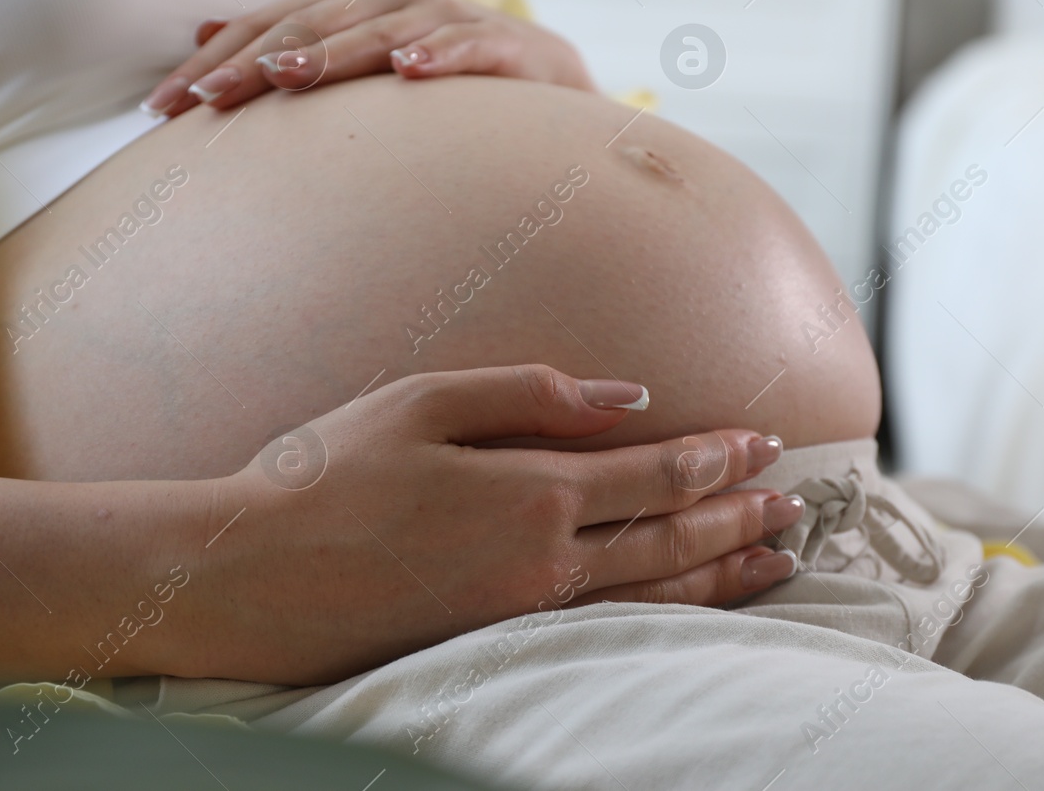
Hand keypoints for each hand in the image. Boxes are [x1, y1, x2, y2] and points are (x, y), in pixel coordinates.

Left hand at [140, 0, 593, 116]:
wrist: (549, 82)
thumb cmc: (438, 81)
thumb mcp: (358, 63)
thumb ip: (288, 47)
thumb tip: (201, 34)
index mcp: (350, 5)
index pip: (268, 28)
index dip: (214, 61)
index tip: (160, 108)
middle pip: (312, 24)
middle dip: (255, 60)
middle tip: (206, 98)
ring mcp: (448, 18)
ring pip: (381, 29)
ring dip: (335, 50)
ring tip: (287, 78)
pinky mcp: (504, 44)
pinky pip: (467, 46)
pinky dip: (439, 54)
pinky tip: (409, 72)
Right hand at [175, 365, 802, 684]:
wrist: (249, 579)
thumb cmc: (323, 477)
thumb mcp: (421, 402)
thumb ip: (532, 394)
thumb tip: (627, 397)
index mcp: (530, 492)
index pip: (655, 474)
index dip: (716, 458)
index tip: (764, 444)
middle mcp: (544, 563)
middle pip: (671, 540)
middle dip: (739, 519)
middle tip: (794, 507)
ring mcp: (524, 616)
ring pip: (654, 598)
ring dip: (723, 577)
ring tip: (775, 563)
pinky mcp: (497, 648)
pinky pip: (613, 634)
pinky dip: (670, 619)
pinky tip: (690, 610)